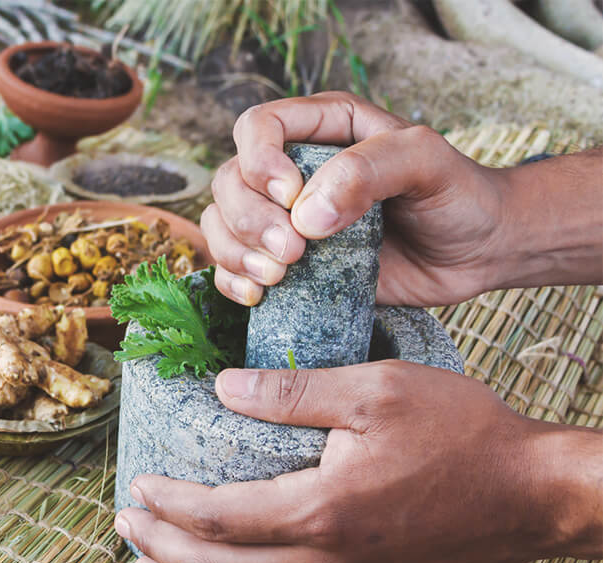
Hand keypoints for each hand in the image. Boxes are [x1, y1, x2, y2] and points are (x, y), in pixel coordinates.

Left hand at [114, 361, 598, 562]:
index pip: (218, 518)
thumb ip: (292, 391)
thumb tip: (221, 387)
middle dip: (160, 551)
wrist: (532, 494)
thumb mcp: (375, 389)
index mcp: (322, 510)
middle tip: (126, 525)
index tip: (139, 483)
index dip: (168, 504)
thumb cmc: (460, 433)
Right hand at [204, 91, 508, 307]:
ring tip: (277, 277)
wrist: (480, 250)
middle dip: (249, 220)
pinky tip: (258, 296)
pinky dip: (232, 282)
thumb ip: (367, 171)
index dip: (259, 160)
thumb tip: (305, 215)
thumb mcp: (426, 162)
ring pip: (222, 224)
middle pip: (230, 181)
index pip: (257, 126)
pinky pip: (232, 268)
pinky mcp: (287, 263)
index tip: (291, 198)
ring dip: (235, 253)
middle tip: (292, 253)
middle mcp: (293, 170)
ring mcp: (285, 219)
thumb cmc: (458, 194)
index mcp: (323, 128)